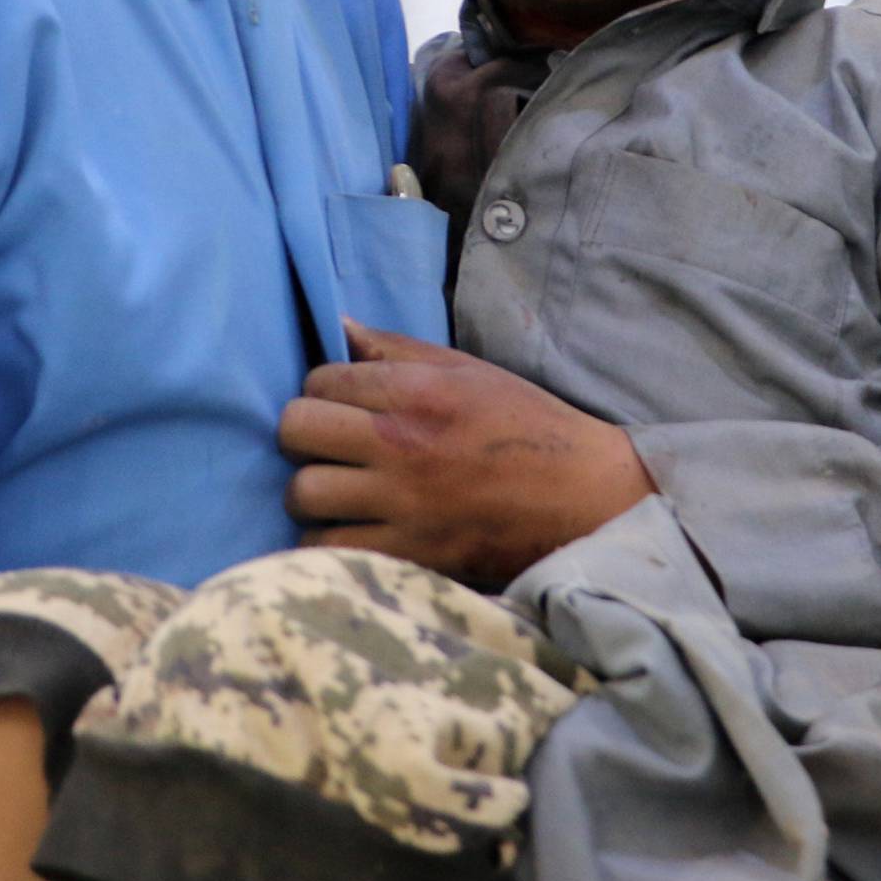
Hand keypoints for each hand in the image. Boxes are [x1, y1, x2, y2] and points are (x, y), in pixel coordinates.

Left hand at [278, 321, 652, 584]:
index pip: (321, 380)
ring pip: (303, 493)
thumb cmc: (527, 426)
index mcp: (418, 392)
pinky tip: (348, 529)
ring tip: (336, 490)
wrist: (584, 497)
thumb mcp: (469, 370)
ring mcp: (402, 504)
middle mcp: (402, 445)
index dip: (324, 391)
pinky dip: (327, 540)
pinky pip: (327, 549)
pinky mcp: (409, 554)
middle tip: (328, 445)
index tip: (343, 406)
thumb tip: (338, 325)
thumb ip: (398, 349)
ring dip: (312, 491)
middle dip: (304, 434)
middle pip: (296, 430)